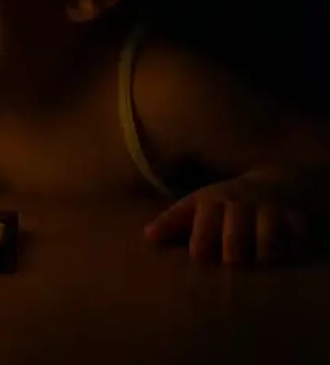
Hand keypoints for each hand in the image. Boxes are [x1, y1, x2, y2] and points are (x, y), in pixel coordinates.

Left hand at [144, 168, 312, 264]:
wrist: (271, 183)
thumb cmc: (223, 204)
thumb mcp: (197, 207)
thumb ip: (172, 222)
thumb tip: (147, 237)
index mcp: (211, 201)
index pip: (203, 225)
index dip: (201, 244)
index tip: (200, 257)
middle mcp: (240, 203)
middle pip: (234, 237)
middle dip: (232, 253)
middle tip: (232, 261)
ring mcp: (268, 209)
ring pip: (267, 241)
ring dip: (263, 255)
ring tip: (259, 261)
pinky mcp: (295, 217)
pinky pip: (296, 238)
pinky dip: (292, 248)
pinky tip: (286, 253)